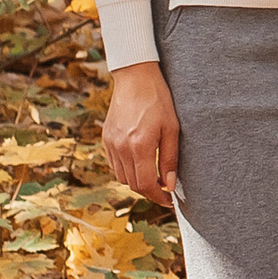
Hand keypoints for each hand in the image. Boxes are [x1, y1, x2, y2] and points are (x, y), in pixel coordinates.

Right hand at [104, 61, 179, 200]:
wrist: (135, 77)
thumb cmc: (158, 100)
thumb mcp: (171, 129)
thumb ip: (170, 159)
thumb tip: (170, 185)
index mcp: (139, 146)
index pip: (146, 184)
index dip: (158, 197)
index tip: (169, 200)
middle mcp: (121, 148)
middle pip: (133, 184)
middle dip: (149, 191)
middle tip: (164, 189)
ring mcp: (111, 144)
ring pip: (122, 177)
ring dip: (137, 181)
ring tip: (153, 176)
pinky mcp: (106, 138)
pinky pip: (114, 164)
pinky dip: (126, 170)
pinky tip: (139, 163)